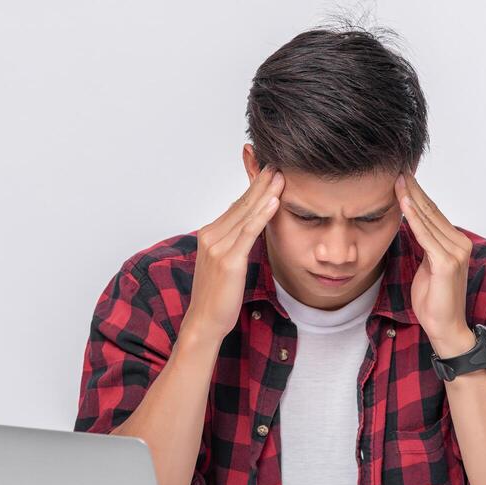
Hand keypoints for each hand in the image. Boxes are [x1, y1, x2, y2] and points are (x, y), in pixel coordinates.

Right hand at [181, 165, 284, 346]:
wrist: (205, 321)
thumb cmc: (218, 295)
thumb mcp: (226, 262)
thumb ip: (235, 242)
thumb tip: (250, 226)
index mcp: (209, 234)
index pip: (236, 205)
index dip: (254, 187)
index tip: (269, 171)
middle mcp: (211, 235)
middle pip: (241, 204)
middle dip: (261, 183)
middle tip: (277, 163)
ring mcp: (218, 247)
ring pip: (246, 214)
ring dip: (265, 193)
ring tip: (280, 176)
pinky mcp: (229, 259)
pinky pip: (249, 232)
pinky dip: (262, 214)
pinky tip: (274, 201)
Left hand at [395, 171, 475, 357]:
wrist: (445, 328)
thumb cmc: (434, 301)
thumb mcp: (425, 266)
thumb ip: (424, 245)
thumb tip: (412, 226)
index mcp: (455, 243)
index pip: (433, 212)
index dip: (417, 194)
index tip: (402, 177)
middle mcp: (459, 243)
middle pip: (431, 210)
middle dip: (413, 189)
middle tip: (398, 170)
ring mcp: (455, 252)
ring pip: (428, 219)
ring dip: (411, 198)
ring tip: (397, 180)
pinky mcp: (447, 263)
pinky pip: (425, 236)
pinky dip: (413, 219)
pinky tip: (403, 203)